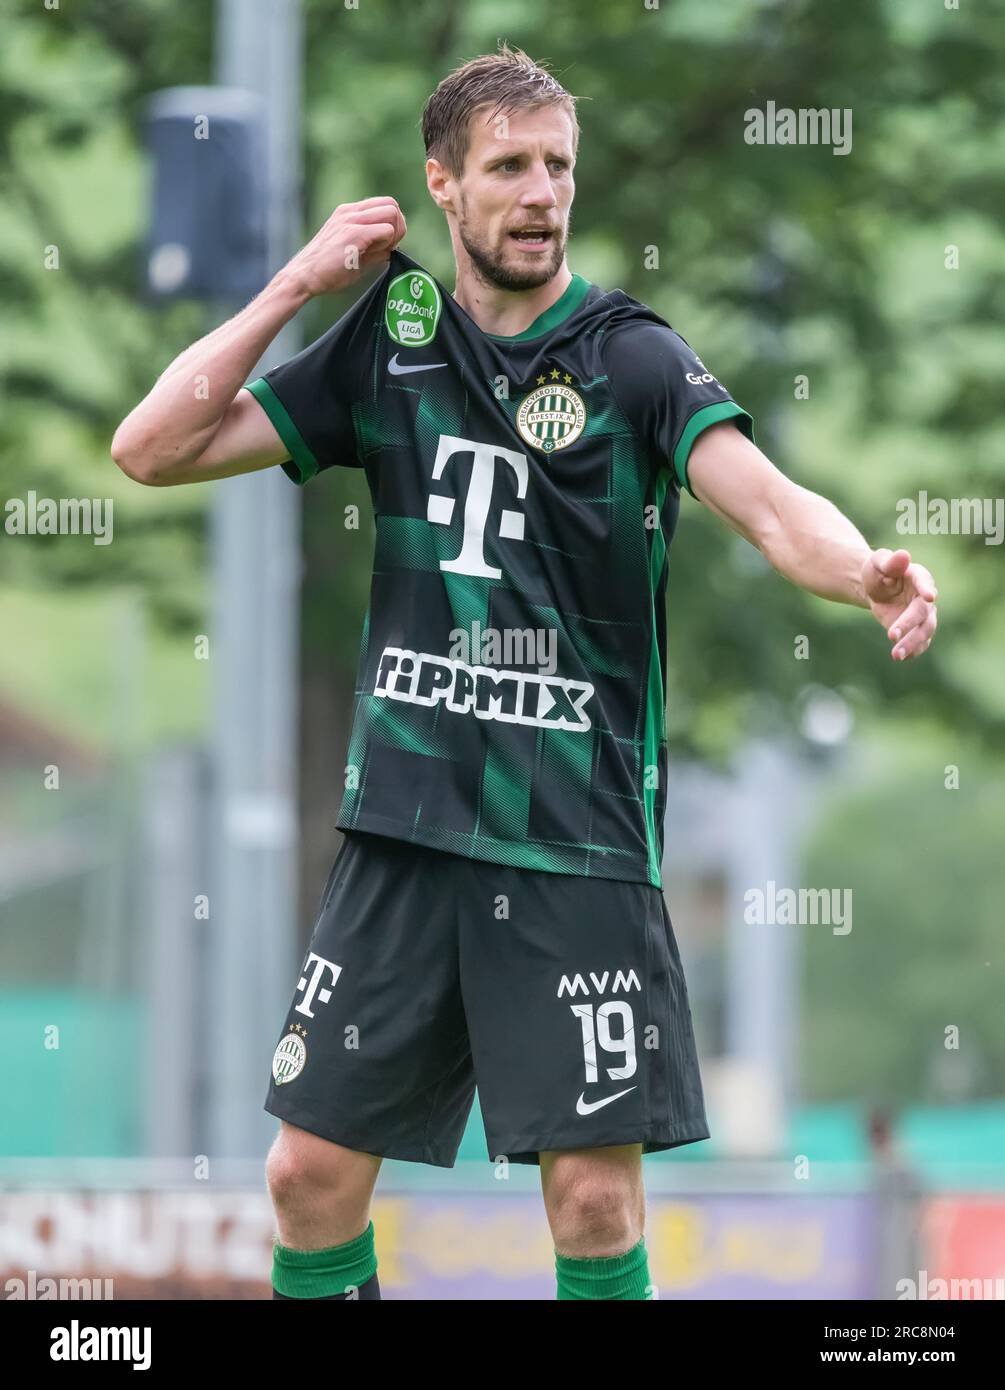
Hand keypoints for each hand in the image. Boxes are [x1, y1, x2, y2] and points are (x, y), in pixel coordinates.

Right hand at [283, 196, 406, 297]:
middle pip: (392, 204)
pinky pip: (386, 230)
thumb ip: (374, 249)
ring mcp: (351, 220)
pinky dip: (387, 244)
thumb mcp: (354, 254)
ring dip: (394, 235)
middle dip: (399, 227)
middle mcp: (350, 211)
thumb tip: (393, 249)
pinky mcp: (354, 233)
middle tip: (389, 248)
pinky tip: (374, 256)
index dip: (394, 225)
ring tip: (381, 252)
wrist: (304, 277)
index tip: (387, 246)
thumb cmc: (327, 270)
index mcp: (349, 213)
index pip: (385, 204)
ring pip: (392, 213)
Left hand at [862, 548, 937, 660]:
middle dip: (909, 624)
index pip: (925, 582)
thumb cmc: (878, 571)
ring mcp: (923, 615)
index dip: (927, 589)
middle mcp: (925, 598)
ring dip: (912, 643)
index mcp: (918, 577)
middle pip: (923, 613)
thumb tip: (903, 555)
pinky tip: (901, 658)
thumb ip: (890, 562)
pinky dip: (913, 651)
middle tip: (891, 635)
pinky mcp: (916, 629)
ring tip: (896, 655)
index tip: (930, 597)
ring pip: (924, 631)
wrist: (876, 588)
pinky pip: (920, 643)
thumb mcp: (879, 562)